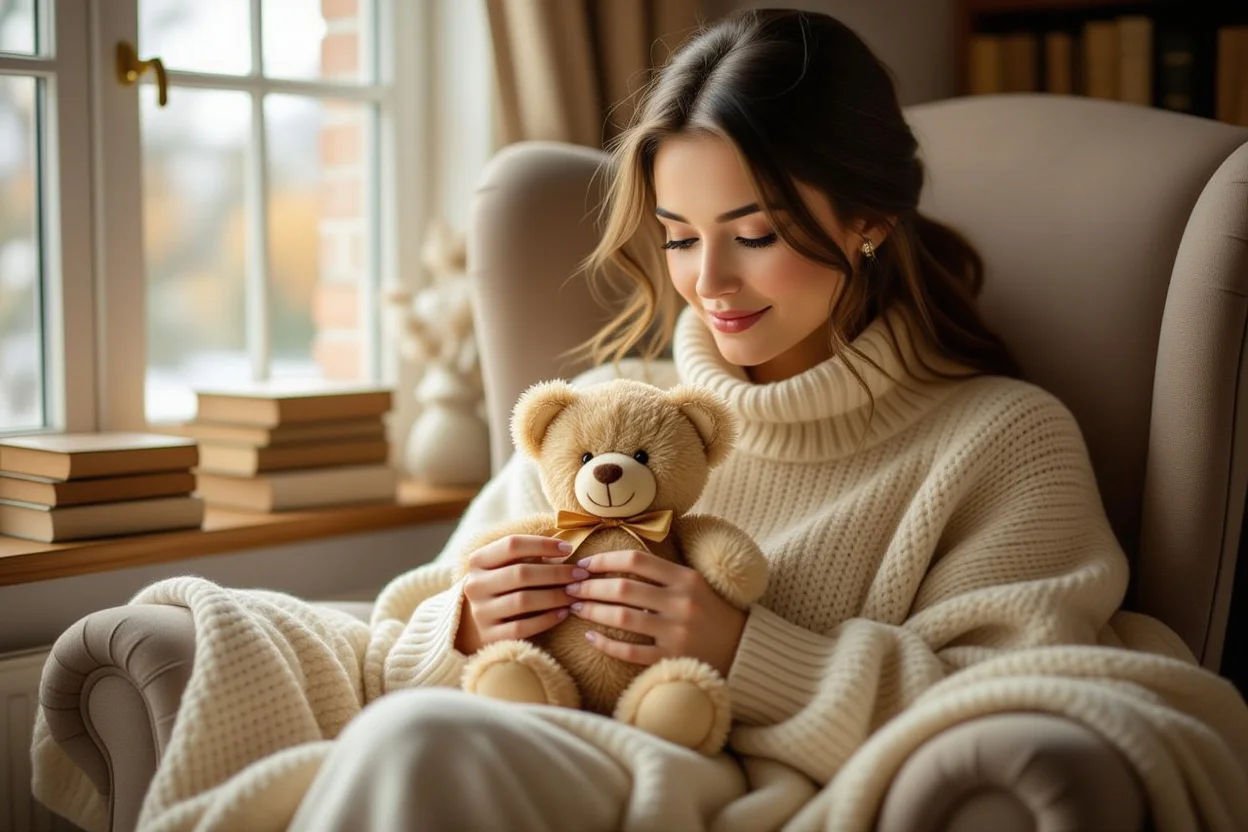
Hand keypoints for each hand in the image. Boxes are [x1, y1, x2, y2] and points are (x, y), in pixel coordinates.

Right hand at [456, 535, 587, 654]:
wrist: (472, 625)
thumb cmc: (499, 587)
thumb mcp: (503, 567)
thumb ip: (526, 555)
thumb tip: (563, 547)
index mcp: (478, 561)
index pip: (512, 544)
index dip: (543, 544)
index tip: (568, 548)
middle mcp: (474, 585)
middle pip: (520, 573)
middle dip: (556, 573)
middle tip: (581, 575)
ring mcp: (480, 612)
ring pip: (523, 601)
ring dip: (555, 596)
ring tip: (576, 594)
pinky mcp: (489, 637)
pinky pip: (523, 627)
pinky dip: (546, 619)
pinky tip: (563, 613)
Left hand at [566, 549, 747, 675]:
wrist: (742, 648)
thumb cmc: (709, 611)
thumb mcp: (691, 584)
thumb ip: (659, 574)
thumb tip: (611, 564)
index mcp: (685, 578)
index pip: (635, 560)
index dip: (603, 560)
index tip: (583, 565)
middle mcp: (681, 602)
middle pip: (622, 588)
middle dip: (589, 586)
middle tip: (570, 587)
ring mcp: (677, 632)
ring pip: (622, 617)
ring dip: (592, 611)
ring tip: (575, 607)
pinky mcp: (672, 659)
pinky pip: (630, 651)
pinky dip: (606, 644)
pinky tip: (591, 637)